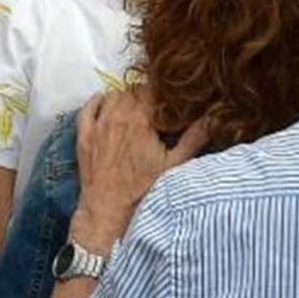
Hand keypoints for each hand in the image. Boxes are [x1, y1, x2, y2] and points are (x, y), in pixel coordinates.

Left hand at [72, 88, 207, 249]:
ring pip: (112, 95)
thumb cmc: (143, 188)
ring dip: (125, 97)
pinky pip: (87, 108)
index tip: (170, 99)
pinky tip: (106, 103)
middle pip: (133, 90)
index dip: (163, 91)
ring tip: (136, 108)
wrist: (108, 209)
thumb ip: (195, 138)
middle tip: (156, 107)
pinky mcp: (84, 136)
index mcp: (141, 121)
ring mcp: (98, 126)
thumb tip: (214, 118)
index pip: (152, 89)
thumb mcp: (175, 164)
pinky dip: (97, 101)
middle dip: (146, 95)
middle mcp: (118, 118)